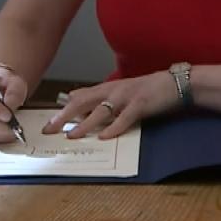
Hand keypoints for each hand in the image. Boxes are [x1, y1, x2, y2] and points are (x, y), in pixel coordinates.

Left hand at [43, 72, 179, 139]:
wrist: (172, 83)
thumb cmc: (143, 90)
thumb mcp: (117, 90)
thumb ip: (97, 96)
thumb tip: (73, 99)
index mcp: (105, 88)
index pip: (78, 98)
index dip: (62, 110)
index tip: (48, 123)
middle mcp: (112, 91)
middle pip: (83, 103)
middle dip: (65, 116)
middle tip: (50, 129)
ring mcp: (125, 97)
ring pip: (101, 111)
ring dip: (85, 124)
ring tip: (72, 135)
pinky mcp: (140, 105)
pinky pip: (125, 118)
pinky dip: (114, 128)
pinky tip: (104, 136)